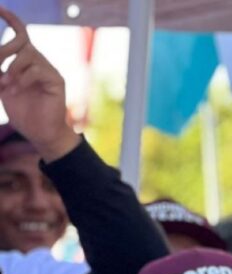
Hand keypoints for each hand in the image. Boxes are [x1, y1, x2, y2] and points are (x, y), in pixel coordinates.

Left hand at [0, 8, 76, 160]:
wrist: (40, 134)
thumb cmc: (22, 112)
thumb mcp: (2, 88)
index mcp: (26, 62)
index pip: (21, 34)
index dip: (11, 20)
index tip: (0, 8)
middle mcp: (39, 63)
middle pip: (23, 42)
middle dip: (4, 50)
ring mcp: (49, 70)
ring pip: (29, 54)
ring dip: (12, 68)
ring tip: (7, 84)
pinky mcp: (57, 81)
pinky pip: (37, 70)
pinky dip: (23, 78)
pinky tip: (18, 89)